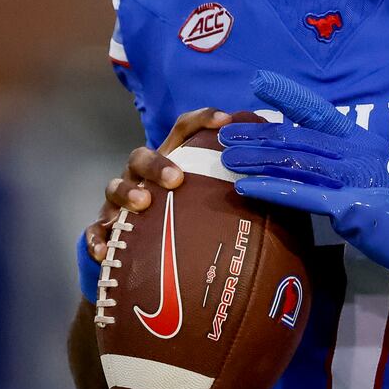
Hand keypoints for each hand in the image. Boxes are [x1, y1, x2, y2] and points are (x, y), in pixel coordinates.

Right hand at [82, 108, 232, 263]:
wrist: (152, 269)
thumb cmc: (193, 226)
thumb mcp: (218, 205)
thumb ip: (247, 194)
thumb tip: (293, 191)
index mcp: (174, 162)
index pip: (185, 130)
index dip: (204, 119)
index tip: (226, 121)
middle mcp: (144, 177)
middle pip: (142, 156)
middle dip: (158, 162)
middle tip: (177, 178)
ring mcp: (121, 203)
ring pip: (114, 187)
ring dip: (127, 192)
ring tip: (142, 203)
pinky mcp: (106, 233)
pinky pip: (95, 232)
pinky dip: (98, 239)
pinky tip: (104, 252)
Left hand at [219, 71, 388, 324]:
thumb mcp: (366, 173)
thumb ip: (336, 161)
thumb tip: (296, 154)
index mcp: (359, 140)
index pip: (318, 111)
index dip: (287, 95)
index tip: (257, 83)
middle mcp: (354, 152)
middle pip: (296, 138)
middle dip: (257, 135)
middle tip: (224, 135)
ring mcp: (352, 178)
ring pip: (294, 162)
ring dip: (256, 160)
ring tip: (227, 159)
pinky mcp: (347, 206)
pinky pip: (301, 195)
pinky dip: (270, 190)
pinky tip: (246, 188)